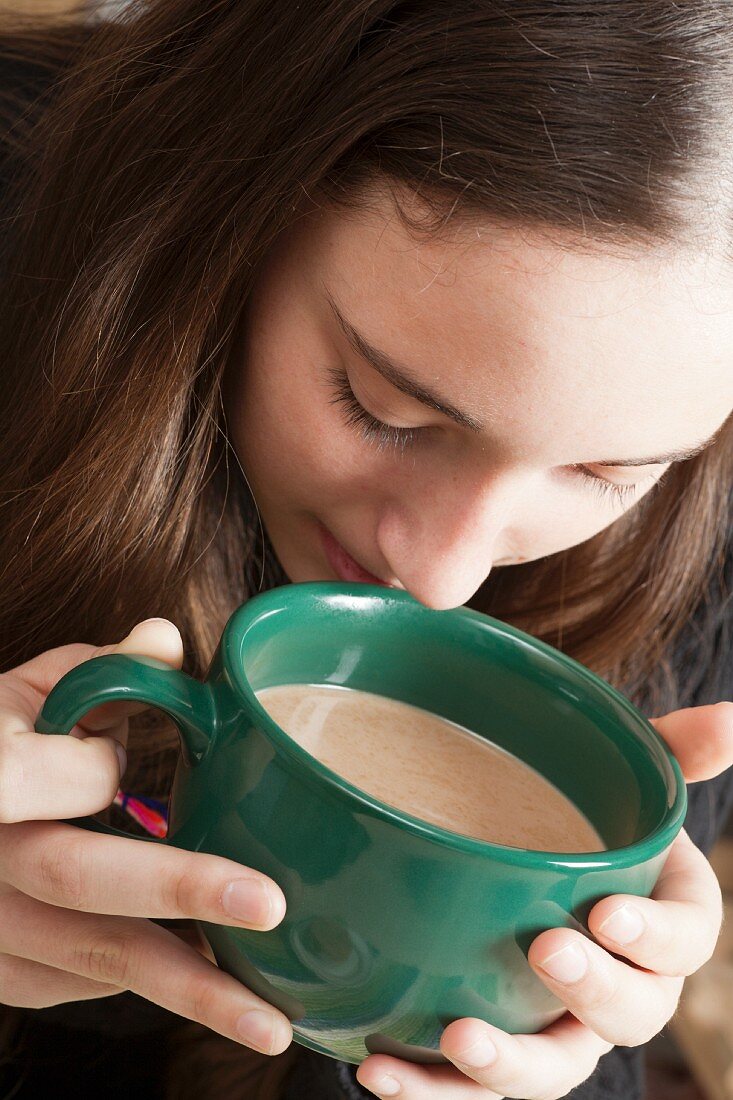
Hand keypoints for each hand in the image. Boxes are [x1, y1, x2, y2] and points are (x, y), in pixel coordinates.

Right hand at [0, 620, 291, 1056]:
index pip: (54, 775)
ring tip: (272, 1018)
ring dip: (187, 990)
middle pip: (79, 878)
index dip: (95, 772)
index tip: (130, 767)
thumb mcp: (28, 692)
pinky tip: (216, 987)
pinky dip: (152, 987)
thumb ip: (98, 671)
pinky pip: (82, 986)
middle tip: (271, 905)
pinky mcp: (4, 972)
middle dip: (181, 890)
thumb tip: (166, 640)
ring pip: (93, 959)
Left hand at [356, 702, 732, 1098]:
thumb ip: (672, 751)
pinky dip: (431, 1089)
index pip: (684, 941)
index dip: (656, 937)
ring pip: (552, 1069)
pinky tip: (380, 1066)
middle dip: (592, 990)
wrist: (522, 853)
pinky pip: (472, 1089)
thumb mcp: (625, 776)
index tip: (608, 912)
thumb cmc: (588, 819)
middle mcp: (621, 986)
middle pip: (629, 1013)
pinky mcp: (500, 1049)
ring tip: (456, 1037)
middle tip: (545, 949)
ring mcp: (559, 1027)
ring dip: (508, 1066)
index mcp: (662, 924)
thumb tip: (728, 718)